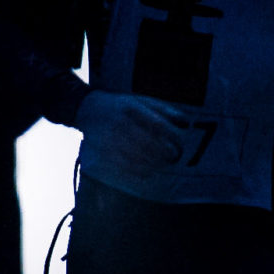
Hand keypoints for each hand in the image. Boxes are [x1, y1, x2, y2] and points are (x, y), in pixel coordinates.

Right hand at [74, 90, 190, 171]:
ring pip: (136, 156)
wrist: (87, 108)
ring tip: (161, 165)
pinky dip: (136, 172)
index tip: (179, 145)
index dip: (170, 137)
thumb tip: (186, 121)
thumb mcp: (141, 100)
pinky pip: (122, 165)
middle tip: (173, 158)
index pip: (157, 124)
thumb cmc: (122, 106)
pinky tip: (147, 173)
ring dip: (152, 164)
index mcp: (131, 108)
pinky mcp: (102, 150)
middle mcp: (120, 122)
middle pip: (147, 142)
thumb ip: (163, 109)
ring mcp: (110, 137)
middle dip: (164, 153)